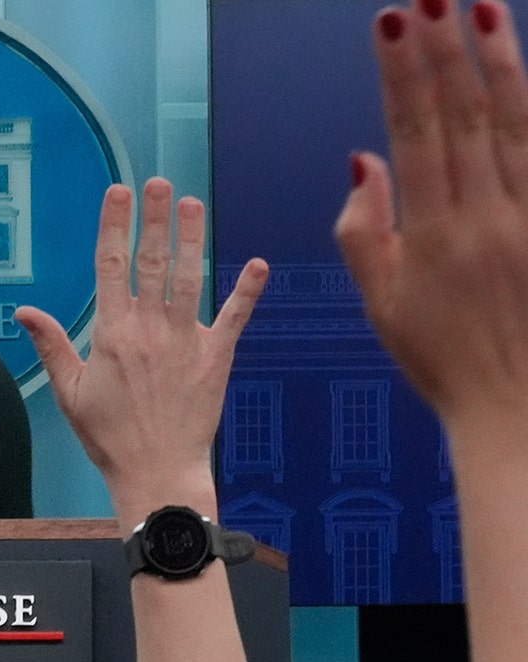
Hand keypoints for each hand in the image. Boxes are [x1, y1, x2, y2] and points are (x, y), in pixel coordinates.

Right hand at [16, 179, 266, 528]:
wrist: (156, 471)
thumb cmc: (108, 435)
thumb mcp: (69, 391)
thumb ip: (52, 345)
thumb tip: (26, 311)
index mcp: (112, 334)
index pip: (111, 266)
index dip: (114, 225)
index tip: (117, 192)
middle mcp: (150, 330)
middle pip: (153, 262)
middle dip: (155, 219)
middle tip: (159, 183)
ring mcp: (186, 342)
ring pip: (190, 279)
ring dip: (193, 239)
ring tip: (193, 204)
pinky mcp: (216, 358)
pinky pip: (235, 318)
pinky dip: (247, 291)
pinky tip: (258, 264)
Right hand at [336, 1, 527, 434]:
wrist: (519, 407)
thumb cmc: (441, 358)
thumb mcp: (380, 302)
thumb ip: (364, 229)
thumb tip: (364, 160)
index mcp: (432, 236)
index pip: (414, 135)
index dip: (401, 76)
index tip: (391, 25)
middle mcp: (485, 218)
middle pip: (465, 117)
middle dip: (446, 51)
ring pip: (515, 126)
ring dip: (500, 63)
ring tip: (485, 10)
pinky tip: (525, 72)